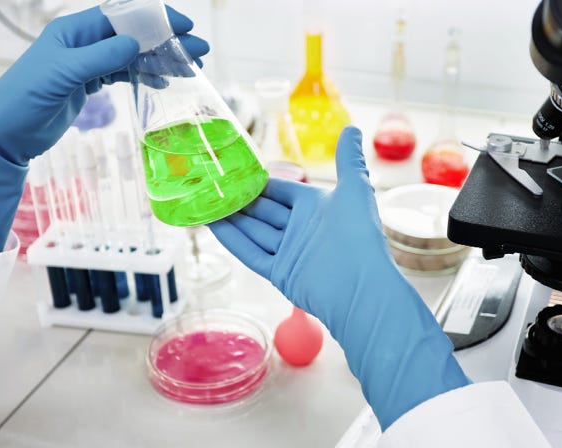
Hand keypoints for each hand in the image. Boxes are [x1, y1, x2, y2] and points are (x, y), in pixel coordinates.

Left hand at [0, 6, 208, 164]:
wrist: (5, 134)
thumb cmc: (24, 99)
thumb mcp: (62, 75)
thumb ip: (99, 58)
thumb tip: (135, 43)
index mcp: (74, 30)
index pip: (122, 16)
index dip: (155, 18)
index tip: (183, 25)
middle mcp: (82, 42)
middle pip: (132, 35)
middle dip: (166, 41)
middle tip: (198, 50)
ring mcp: (85, 63)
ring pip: (131, 56)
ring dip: (159, 60)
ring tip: (189, 67)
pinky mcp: (87, 84)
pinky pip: (122, 74)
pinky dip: (143, 76)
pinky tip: (162, 82)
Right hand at [210, 127, 469, 429]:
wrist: (360, 287)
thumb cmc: (360, 235)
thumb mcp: (354, 189)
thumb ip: (347, 160)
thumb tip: (351, 127)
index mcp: (316, 207)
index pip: (280, 189)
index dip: (257, 181)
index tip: (231, 168)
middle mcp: (300, 228)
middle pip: (262, 210)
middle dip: (237, 199)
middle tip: (206, 183)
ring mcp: (288, 251)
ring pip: (252, 230)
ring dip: (229, 217)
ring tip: (201, 201)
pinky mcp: (279, 272)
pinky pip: (250, 252)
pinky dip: (232, 239)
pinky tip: (212, 225)